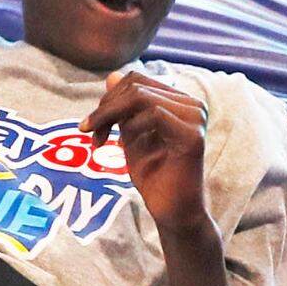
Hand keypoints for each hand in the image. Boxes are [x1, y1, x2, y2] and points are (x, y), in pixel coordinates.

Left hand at [83, 69, 212, 237]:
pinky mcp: (194, 135)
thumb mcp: (130, 134)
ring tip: (99, 142)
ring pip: (141, 96)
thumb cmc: (153, 175)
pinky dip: (129, 128)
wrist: (171, 210)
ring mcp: (196, 117)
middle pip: (136, 85)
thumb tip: (112, 75)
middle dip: (105, 108)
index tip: (90, 126)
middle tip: (90, 134)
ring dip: (110, 117)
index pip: (136, 80)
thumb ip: (122, 107)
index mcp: (179, 101)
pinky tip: (121, 145)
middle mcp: (192, 104)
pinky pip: (154, 115)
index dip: (108, 98)